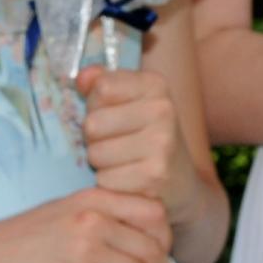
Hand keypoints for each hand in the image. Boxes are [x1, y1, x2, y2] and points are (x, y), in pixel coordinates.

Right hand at [0, 187, 177, 262]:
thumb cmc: (16, 239)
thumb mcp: (63, 211)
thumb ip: (101, 217)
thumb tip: (142, 239)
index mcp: (94, 198)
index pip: (155, 212)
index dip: (166, 237)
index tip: (164, 255)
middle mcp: (95, 219)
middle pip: (154, 247)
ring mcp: (86, 249)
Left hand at [77, 66, 204, 227]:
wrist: (181, 182)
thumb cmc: (145, 138)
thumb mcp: (128, 103)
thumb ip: (101, 83)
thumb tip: (81, 78)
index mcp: (155, 85)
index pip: (101, 88)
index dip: (96, 106)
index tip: (113, 115)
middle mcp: (163, 109)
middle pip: (93, 123)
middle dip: (94, 139)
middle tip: (116, 144)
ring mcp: (162, 142)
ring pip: (96, 153)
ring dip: (101, 164)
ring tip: (122, 163)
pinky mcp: (155, 174)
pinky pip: (105, 179)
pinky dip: (110, 184)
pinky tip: (128, 180)